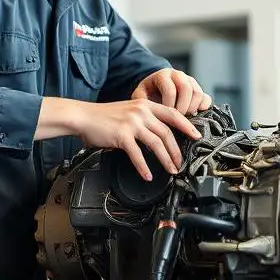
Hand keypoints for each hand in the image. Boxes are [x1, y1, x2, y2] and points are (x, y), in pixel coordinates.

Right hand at [69, 98, 201, 180]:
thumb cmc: (103, 116)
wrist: (83, 116)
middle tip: (181, 163)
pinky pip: (138, 154)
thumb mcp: (128, 110)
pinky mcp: (122, 135)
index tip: (196, 136)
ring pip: (157, 144)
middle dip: (177, 151)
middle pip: (167, 133)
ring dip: (166, 160)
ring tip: (171, 170)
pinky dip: (144, 167)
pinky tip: (147, 175)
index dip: (187, 126)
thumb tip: (159, 136)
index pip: (173, 114)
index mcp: (145, 105)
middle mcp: (141, 112)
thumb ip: (145, 119)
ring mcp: (132, 123)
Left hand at [131, 68, 212, 114]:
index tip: (165, 116)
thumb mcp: (140, 94)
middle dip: (182, 107)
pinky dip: (202, 108)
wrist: (156, 88)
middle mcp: (179, 75)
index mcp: (163, 75)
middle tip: (176, 119)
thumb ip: (141, 100)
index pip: (170, 90)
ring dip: (192, 109)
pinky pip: (206, 98)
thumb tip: (146, 112)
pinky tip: (193, 115)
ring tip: (183, 118)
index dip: (169, 105)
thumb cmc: (148, 93)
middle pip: (186, 89)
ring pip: (198, 93)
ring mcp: (190, 82)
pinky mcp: (199, 90)